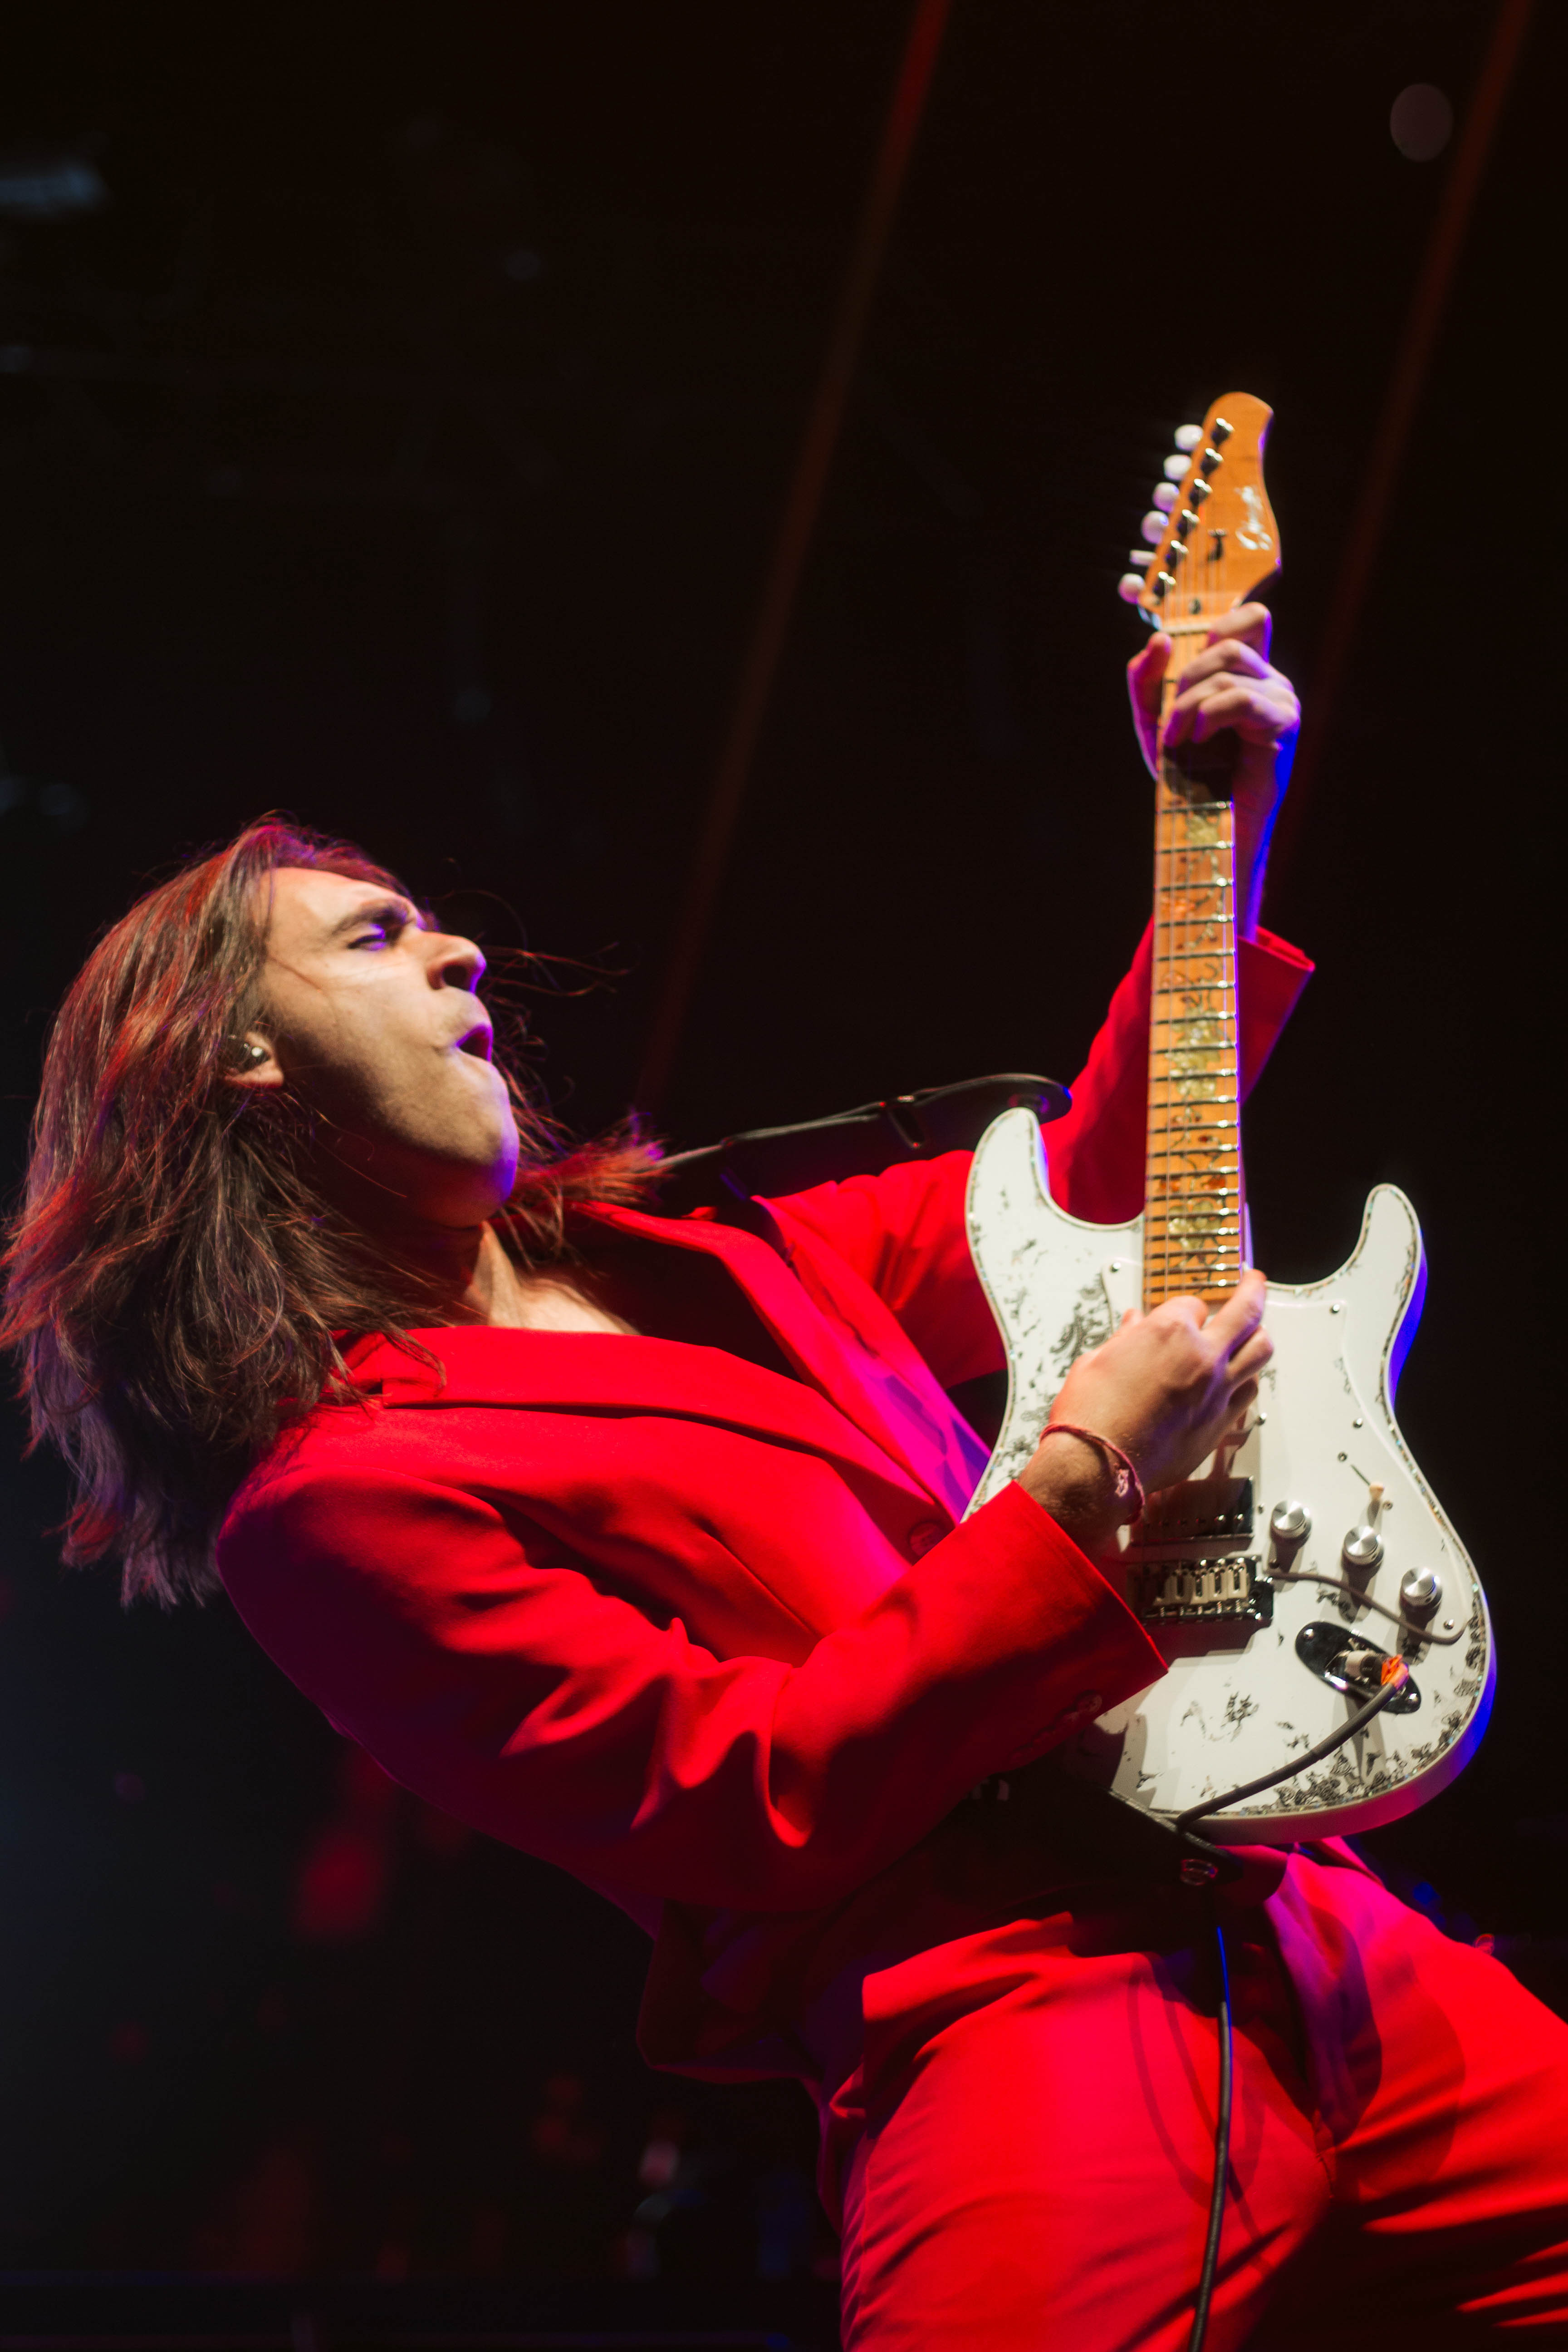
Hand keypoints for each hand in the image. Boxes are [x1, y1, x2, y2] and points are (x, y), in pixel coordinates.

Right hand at [1018, 1272, 1271, 1551]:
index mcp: (1169, 1332)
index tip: (1179, 1315)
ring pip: (1260, 1351)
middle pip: (1246, 1312)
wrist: (1098, 1467)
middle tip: (1254, 1281)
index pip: (1192, 1304)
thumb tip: (1133, 1326)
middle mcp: (1202, 1356)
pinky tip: (1240, 1377)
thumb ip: (1124, 1340)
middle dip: (1252, 1290)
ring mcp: (1217, 1390)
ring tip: (1255, 1331)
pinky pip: (1249, 1391)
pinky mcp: (1221, 1422)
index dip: (1184, 1309)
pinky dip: (1247, 1378)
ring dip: (1257, 1336)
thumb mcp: (1096, 1362)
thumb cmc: (1091, 1416)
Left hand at [1126, 605, 1299, 936]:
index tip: (1185, 651)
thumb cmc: (1186, 775)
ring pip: (1227, 670)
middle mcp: (1271, 681)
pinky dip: (1207, 715)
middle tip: (1172, 721)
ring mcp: (1281, 699)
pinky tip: (1195, 740)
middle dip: (1186, 677)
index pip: (1250, 619)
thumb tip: (1158, 639)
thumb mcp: (1154, 720)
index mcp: (1248, 674)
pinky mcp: (1283, 723)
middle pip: (1228, 640)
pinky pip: (1239, 697)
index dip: (1221, 621)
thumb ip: (1147, 679)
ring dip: (1188, 705)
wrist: (1207, 825)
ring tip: (1178, 740)